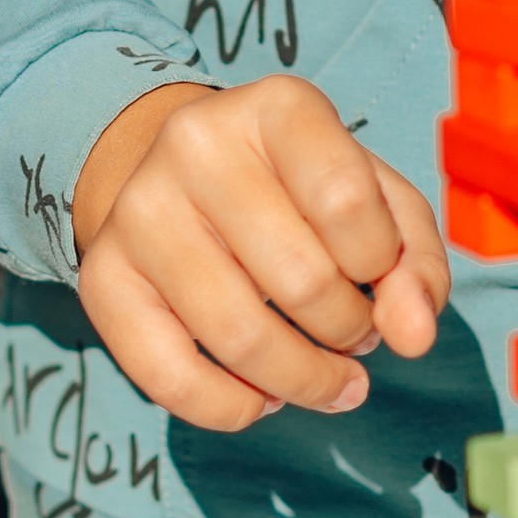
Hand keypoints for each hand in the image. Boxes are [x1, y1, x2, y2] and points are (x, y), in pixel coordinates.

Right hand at [71, 74, 448, 431]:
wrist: (174, 170)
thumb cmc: (296, 188)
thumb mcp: (372, 198)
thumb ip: (413, 262)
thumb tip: (416, 337)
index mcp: (277, 107)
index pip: (347, 201)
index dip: (381, 263)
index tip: (378, 275)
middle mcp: (197, 144)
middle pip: (301, 279)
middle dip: (350, 332)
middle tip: (356, 336)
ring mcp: (139, 210)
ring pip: (239, 337)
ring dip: (304, 380)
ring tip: (328, 379)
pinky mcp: (101, 276)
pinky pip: (169, 378)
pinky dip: (234, 410)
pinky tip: (265, 399)